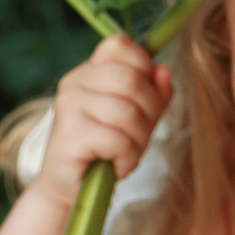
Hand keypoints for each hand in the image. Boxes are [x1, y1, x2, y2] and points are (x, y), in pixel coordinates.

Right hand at [33, 34, 171, 209]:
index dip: (144, 69)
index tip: (144, 98)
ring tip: (124, 154)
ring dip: (138, 141)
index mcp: (90, 71)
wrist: (71, 189)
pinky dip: (126, 158)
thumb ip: (153, 93)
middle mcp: (75, 81)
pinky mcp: (69, 133)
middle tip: (138, 136)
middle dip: (149, 112)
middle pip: (132, 79)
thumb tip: (164, 72)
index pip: (121, 45)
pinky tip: (115, 165)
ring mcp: (69, 105)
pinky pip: (118, 140)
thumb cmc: (106, 150)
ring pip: (128, 113)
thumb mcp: (138, 118)